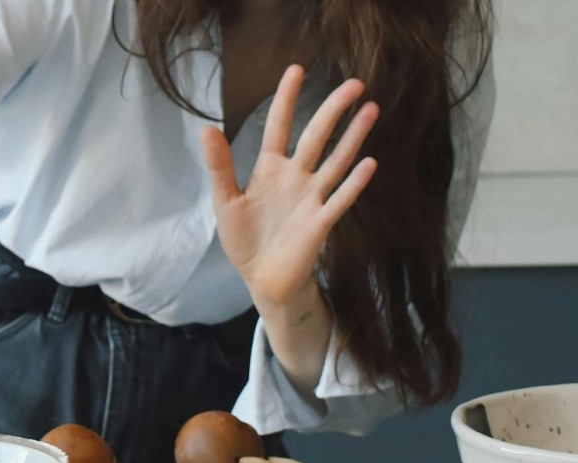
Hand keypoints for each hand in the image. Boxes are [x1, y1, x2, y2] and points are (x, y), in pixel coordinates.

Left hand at [200, 66, 378, 307]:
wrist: (262, 278)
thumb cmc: (244, 238)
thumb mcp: (225, 201)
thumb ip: (220, 167)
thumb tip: (207, 129)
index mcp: (270, 168)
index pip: (279, 125)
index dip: (286, 99)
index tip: (296, 69)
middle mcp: (295, 177)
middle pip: (317, 136)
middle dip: (333, 109)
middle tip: (354, 83)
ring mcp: (311, 198)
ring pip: (336, 161)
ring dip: (353, 137)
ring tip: (370, 109)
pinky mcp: (320, 222)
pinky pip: (340, 200)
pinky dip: (354, 183)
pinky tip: (369, 163)